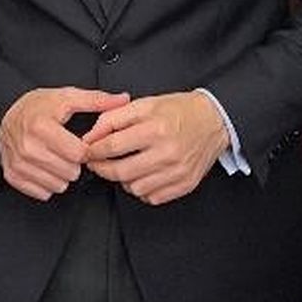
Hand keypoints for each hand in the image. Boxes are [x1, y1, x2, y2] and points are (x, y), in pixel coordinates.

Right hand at [0, 86, 129, 199]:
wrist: (4, 114)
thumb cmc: (36, 107)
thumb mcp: (66, 97)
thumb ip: (96, 100)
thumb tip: (122, 100)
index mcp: (42, 127)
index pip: (78, 154)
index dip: (86, 150)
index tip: (82, 144)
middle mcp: (28, 147)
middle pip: (70, 172)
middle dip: (74, 163)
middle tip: (67, 150)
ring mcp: (19, 164)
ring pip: (58, 185)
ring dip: (62, 175)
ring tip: (57, 158)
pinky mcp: (13, 176)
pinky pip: (42, 192)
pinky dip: (47, 183)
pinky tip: (46, 168)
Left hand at [80, 91, 227, 204]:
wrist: (214, 120)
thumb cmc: (180, 111)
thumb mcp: (145, 104)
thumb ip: (114, 117)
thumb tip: (91, 135)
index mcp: (156, 128)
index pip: (112, 146)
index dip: (93, 151)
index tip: (88, 151)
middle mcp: (167, 152)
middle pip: (120, 171)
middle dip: (102, 169)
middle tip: (97, 163)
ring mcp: (177, 171)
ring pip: (135, 188)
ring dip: (123, 180)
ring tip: (126, 166)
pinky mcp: (184, 184)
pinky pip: (152, 197)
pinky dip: (142, 189)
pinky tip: (144, 175)